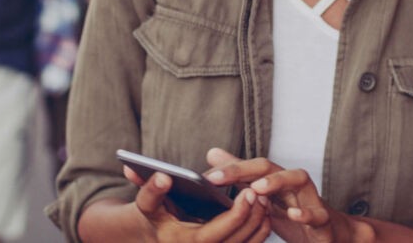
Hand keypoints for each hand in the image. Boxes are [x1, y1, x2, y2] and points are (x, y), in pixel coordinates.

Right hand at [125, 165, 270, 241]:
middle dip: (253, 215)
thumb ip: (152, 191)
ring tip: (264, 197)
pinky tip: (263, 209)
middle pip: (238, 240)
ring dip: (260, 221)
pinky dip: (260, 229)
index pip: (217, 234)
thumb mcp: (147, 204)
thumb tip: (163, 176)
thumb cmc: (154, 217)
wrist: (159, 235)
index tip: (249, 191)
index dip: (236, 214)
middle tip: (261, 191)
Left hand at [204, 149, 374, 242]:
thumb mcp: (264, 196)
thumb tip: (213, 154)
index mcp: (277, 179)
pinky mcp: (323, 220)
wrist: (331, 233)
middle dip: (244, 170)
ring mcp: (310, 199)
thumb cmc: (295, 212)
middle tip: (220, 177)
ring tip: (257, 188)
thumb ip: (240, 175)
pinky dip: (306, 213)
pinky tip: (292, 214)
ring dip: (277, 181)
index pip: (251, 167)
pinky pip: (317, 213)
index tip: (206, 176)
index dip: (229, 170)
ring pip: (298, 179)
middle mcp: (293, 184)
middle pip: (271, 167)